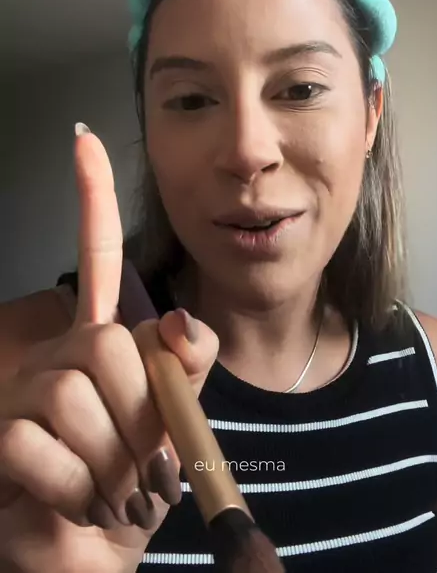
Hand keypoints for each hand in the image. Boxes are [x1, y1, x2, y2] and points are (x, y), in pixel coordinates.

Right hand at [0, 128, 218, 572]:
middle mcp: (56, 357)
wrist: (93, 556)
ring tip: (108, 491)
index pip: (100, 259)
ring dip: (111, 464)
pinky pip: (41, 448)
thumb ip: (185, 372)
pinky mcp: (0, 438)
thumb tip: (179, 323)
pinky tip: (71, 503)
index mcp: (102, 344)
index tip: (83, 139)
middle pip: (109, 346)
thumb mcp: (175, 428)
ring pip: (76, 398)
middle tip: (141, 464)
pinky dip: (76, 492)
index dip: (92, 199)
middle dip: (140, 415)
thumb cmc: (136, 489)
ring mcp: (23, 395)